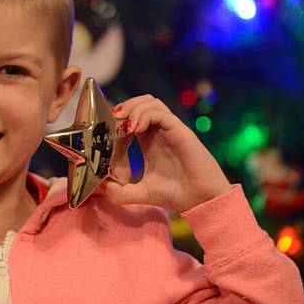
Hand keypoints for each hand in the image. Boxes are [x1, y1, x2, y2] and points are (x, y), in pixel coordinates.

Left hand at [103, 94, 231, 211]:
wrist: (201, 200)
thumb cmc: (175, 194)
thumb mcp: (140, 193)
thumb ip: (120, 191)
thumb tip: (102, 186)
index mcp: (149, 141)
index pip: (130, 117)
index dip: (116, 120)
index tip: (105, 131)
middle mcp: (159, 132)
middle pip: (141, 103)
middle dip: (124, 107)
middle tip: (113, 121)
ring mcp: (170, 130)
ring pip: (151, 102)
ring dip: (133, 108)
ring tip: (125, 124)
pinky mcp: (180, 131)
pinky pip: (161, 113)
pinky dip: (145, 115)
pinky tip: (136, 129)